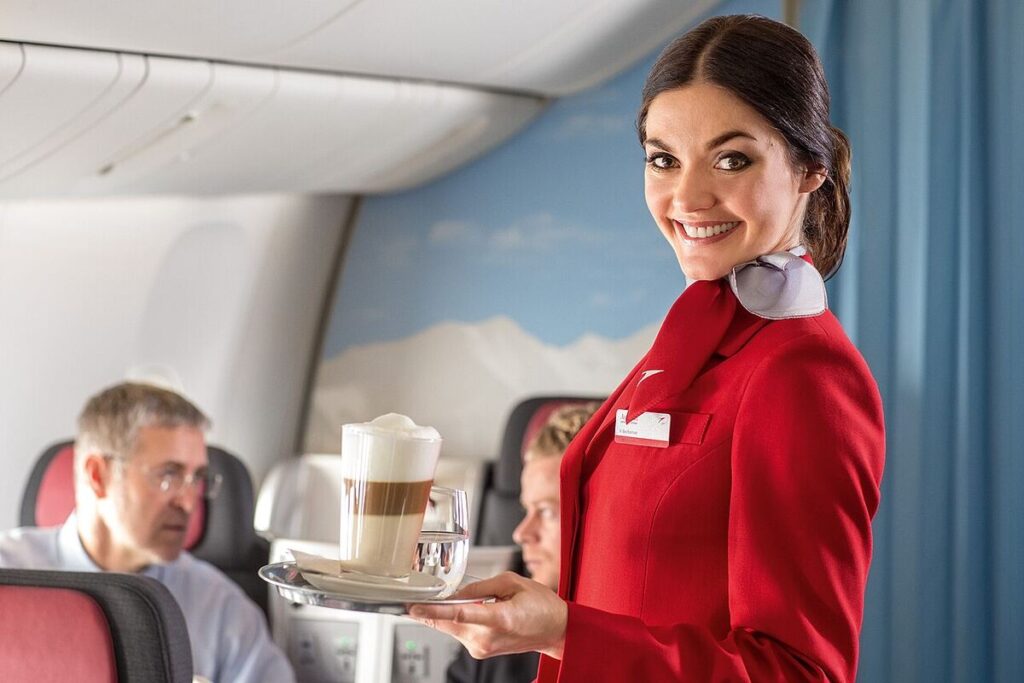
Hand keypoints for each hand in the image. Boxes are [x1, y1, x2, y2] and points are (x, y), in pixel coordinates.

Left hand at [407, 571, 566, 659]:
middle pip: (447, 622)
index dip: (433, 611)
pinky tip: (469, 610)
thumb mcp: (513, 582)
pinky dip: (456, 620)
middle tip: (417, 597)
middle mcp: (487, 638)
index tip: (413, 607)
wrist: (555, 630)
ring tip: (464, 600)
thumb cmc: (540, 605)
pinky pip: (459, 632)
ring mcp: (482, 648)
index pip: (459, 614)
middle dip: (431, 609)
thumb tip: (457, 591)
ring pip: (450, 627)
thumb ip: (481, 585)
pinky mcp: (480, 651)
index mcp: (499, 619)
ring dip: (446, 613)